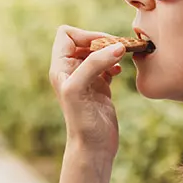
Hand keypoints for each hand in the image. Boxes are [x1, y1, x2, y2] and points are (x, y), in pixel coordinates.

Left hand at [49, 25, 124, 159]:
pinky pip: (108, 64)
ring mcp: (87, 78)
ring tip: (122, 57)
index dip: (85, 35)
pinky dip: (116, 62)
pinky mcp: (101, 86)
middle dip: (103, 41)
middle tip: (120, 49)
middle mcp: (71, 70)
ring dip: (111, 50)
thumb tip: (117, 46)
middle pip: (85, 40)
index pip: (67, 34)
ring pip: (98, 51)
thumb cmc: (82, 122)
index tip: (103, 46)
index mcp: (60, 68)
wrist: (94, 148)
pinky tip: (119, 72)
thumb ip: (95, 64)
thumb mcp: (80, 89)